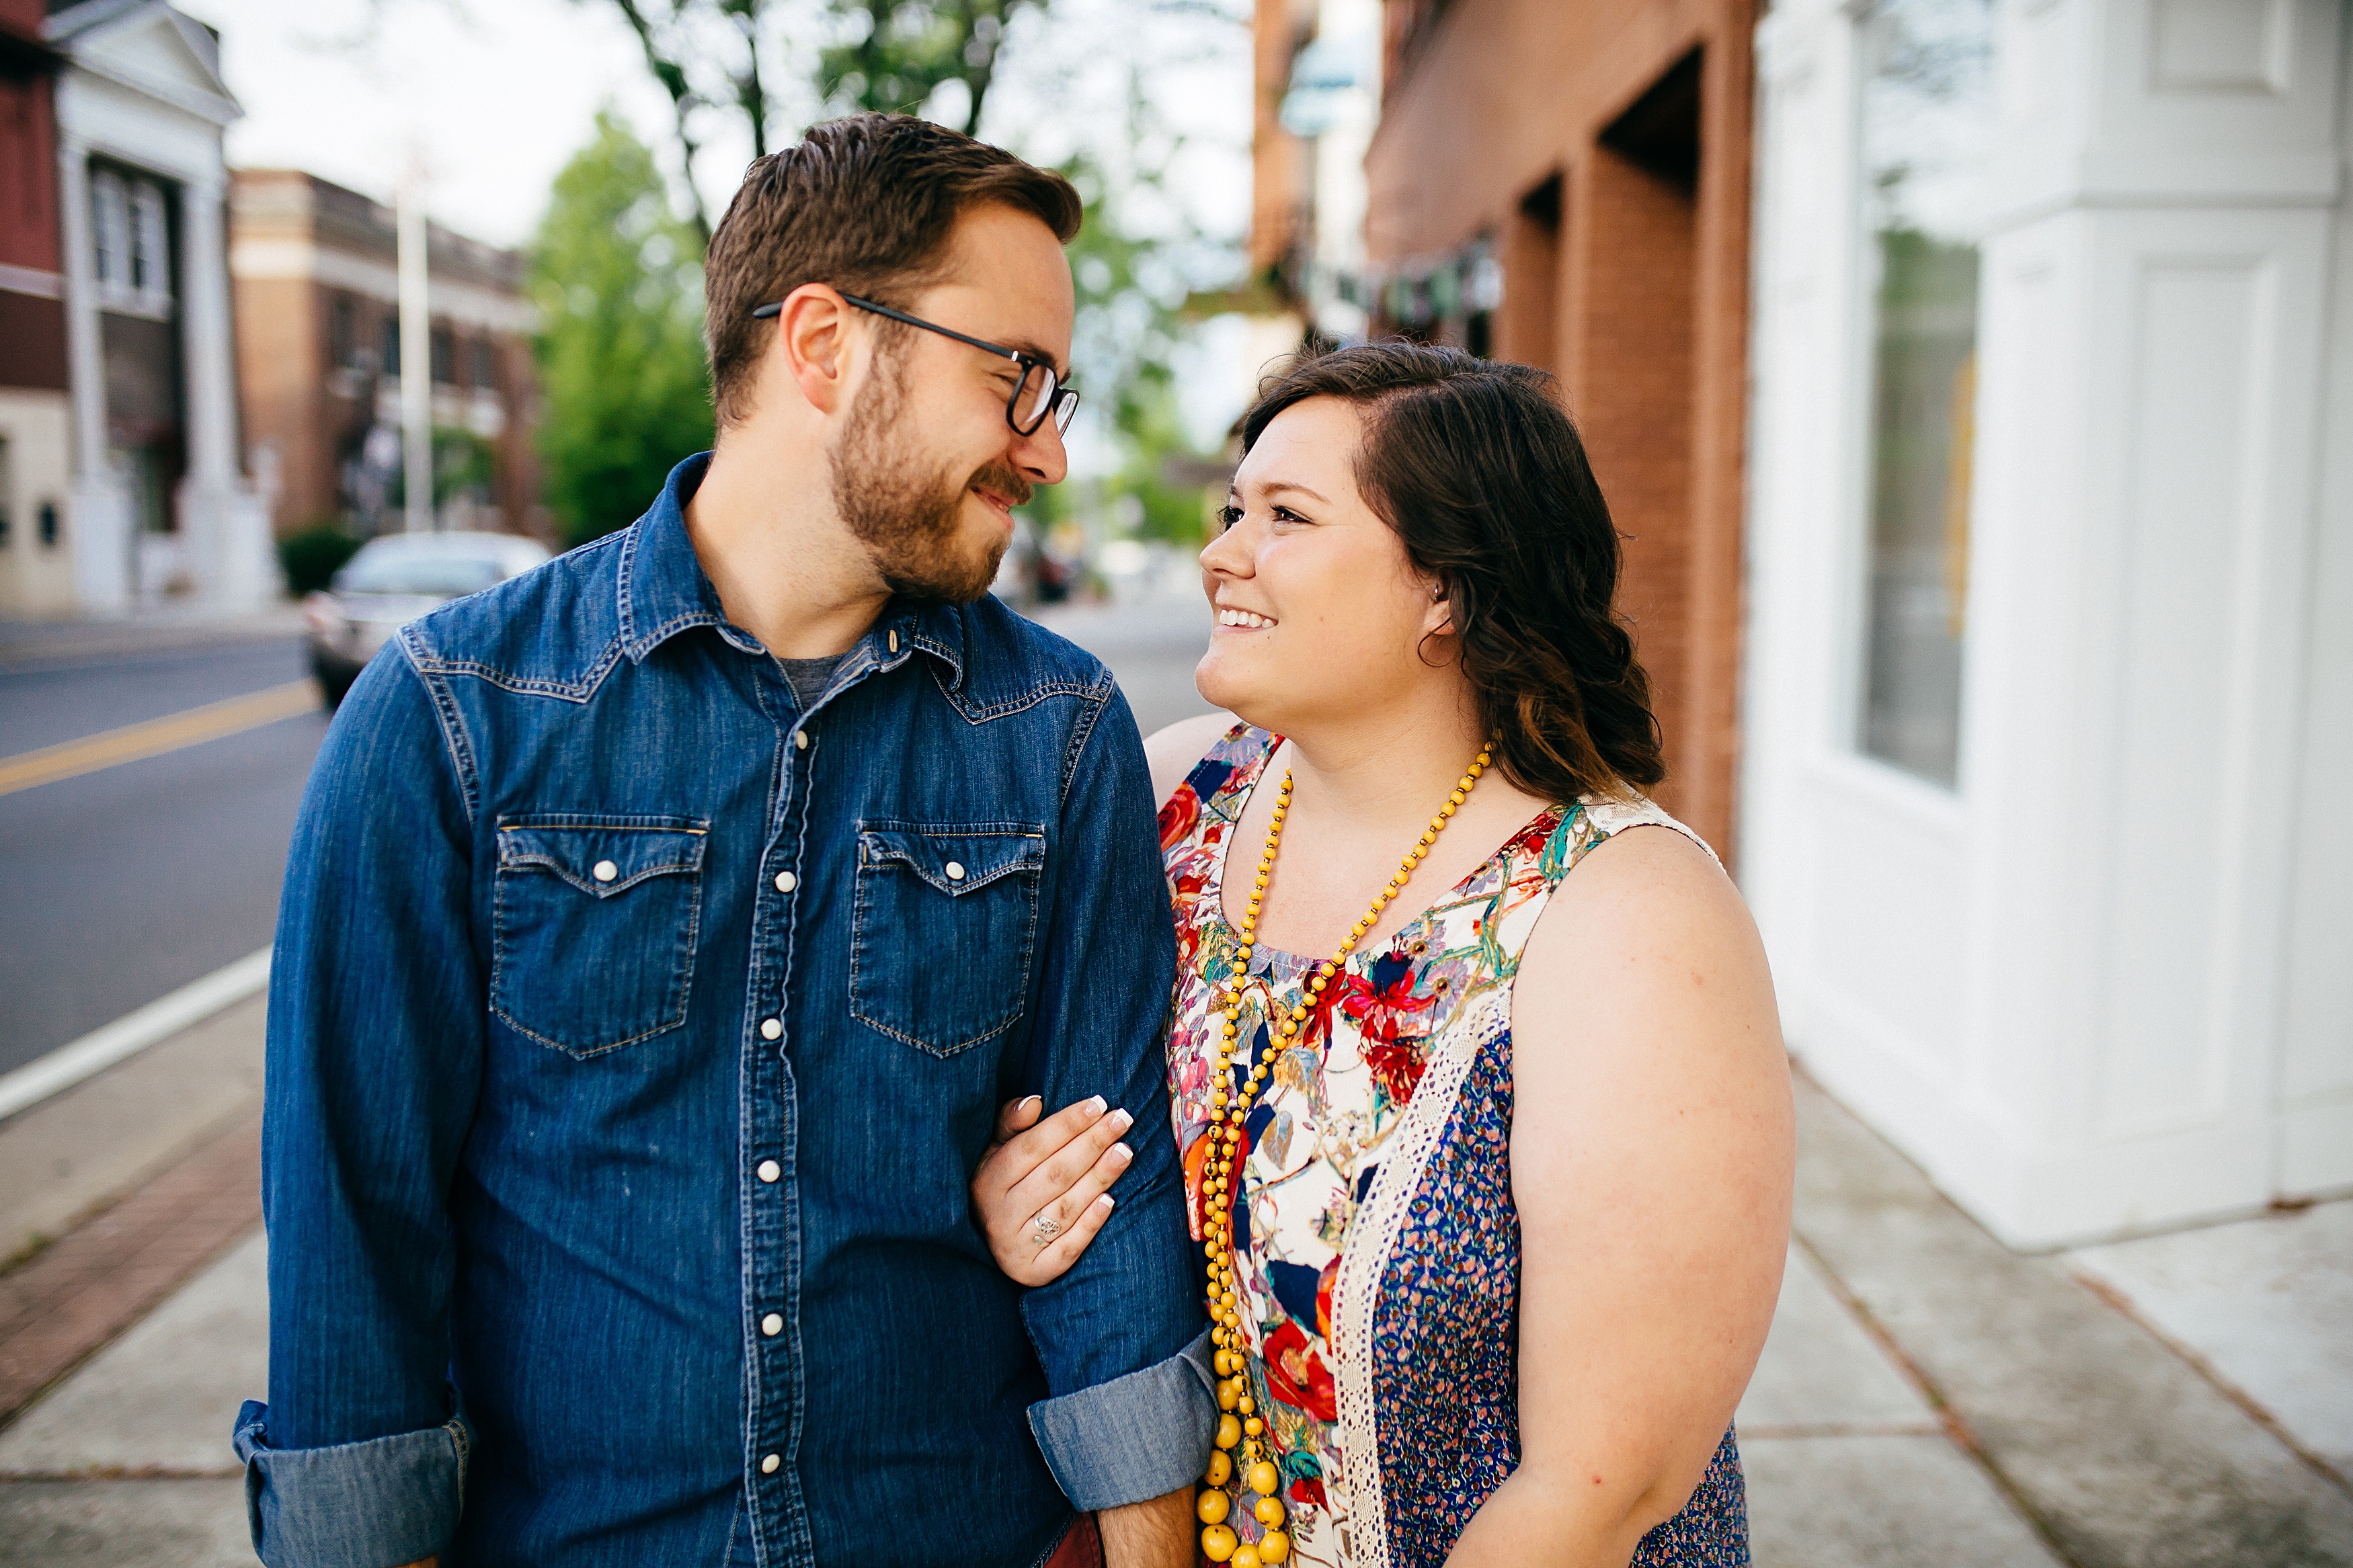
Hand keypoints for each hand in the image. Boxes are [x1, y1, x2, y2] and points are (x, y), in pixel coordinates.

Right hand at [972, 1094, 1133, 1285]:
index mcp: (988, 1180)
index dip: (1067, 1123)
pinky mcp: (1034, 1272)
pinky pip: (1068, 1247)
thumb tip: (1035, 1101)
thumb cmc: (1000, 1187)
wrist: (988, 1248)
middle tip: (1123, 1119)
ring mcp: (1016, 1245)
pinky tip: (1111, 1200)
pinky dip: (1090, 1223)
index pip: (1032, 1146)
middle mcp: (999, 1214)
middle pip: (1055, 1174)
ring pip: (1066, 1207)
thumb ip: (1011, 1124)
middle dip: (1092, 1143)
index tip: (1099, 1104)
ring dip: (1099, 1178)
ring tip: (1125, 1152)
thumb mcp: (994, 1153)